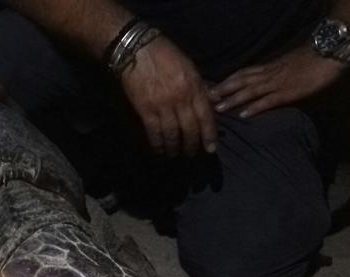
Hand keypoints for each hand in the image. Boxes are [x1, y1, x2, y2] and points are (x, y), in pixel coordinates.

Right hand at [120, 36, 217, 156]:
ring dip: (174, 147)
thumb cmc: (165, 54)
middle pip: (190, 128)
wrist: (137, 49)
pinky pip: (154, 132)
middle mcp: (181, 98)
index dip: (209, 135)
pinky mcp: (145, 109)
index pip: (206, 116)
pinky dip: (157, 143)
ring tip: (174, 154)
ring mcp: (163, 105)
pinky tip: (158, 149)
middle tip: (191, 154)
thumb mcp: (190, 67)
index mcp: (194, 86)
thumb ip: (201, 87)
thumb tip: (212, 102)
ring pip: (172, 133)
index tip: (210, 148)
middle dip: (191, 145)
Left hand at [211, 47, 345, 117]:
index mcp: (268, 67)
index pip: (242, 73)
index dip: (226, 80)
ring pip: (250, 90)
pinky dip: (255, 107)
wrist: (328, 54)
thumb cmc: (310, 60)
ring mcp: (277, 83)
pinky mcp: (288, 92)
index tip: (210, 87)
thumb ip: (273, 73)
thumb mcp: (286, 65)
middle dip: (222, 90)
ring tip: (217, 108)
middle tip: (205, 98)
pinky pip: (269, 100)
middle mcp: (268, 74)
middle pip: (240, 81)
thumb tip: (261, 84)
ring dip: (233, 99)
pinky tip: (244, 114)